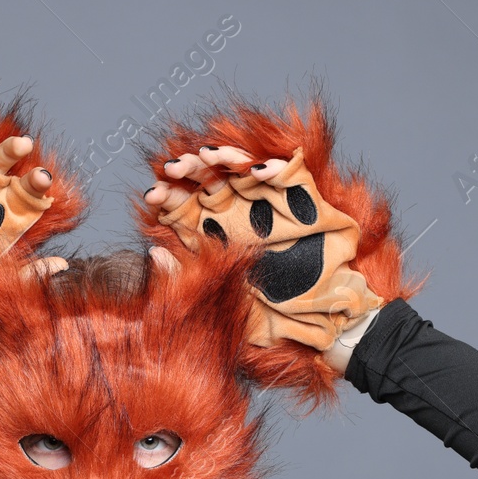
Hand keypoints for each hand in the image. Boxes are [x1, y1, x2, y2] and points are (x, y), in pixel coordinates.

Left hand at [144, 144, 383, 351]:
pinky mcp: (302, 201)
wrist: (324, 322)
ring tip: (207, 156)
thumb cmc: (273, 317)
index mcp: (215, 235)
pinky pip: (289, 174)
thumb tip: (154, 253)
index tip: (153, 196)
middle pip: (207, 180)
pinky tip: (258, 171)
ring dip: (224, 157)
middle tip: (173, 169)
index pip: (184, 206)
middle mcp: (238, 214)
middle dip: (188, 170)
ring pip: (242, 167)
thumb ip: (188, 277)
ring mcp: (269, 205)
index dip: (167, 196)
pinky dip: (275, 168)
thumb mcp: (223, 298)